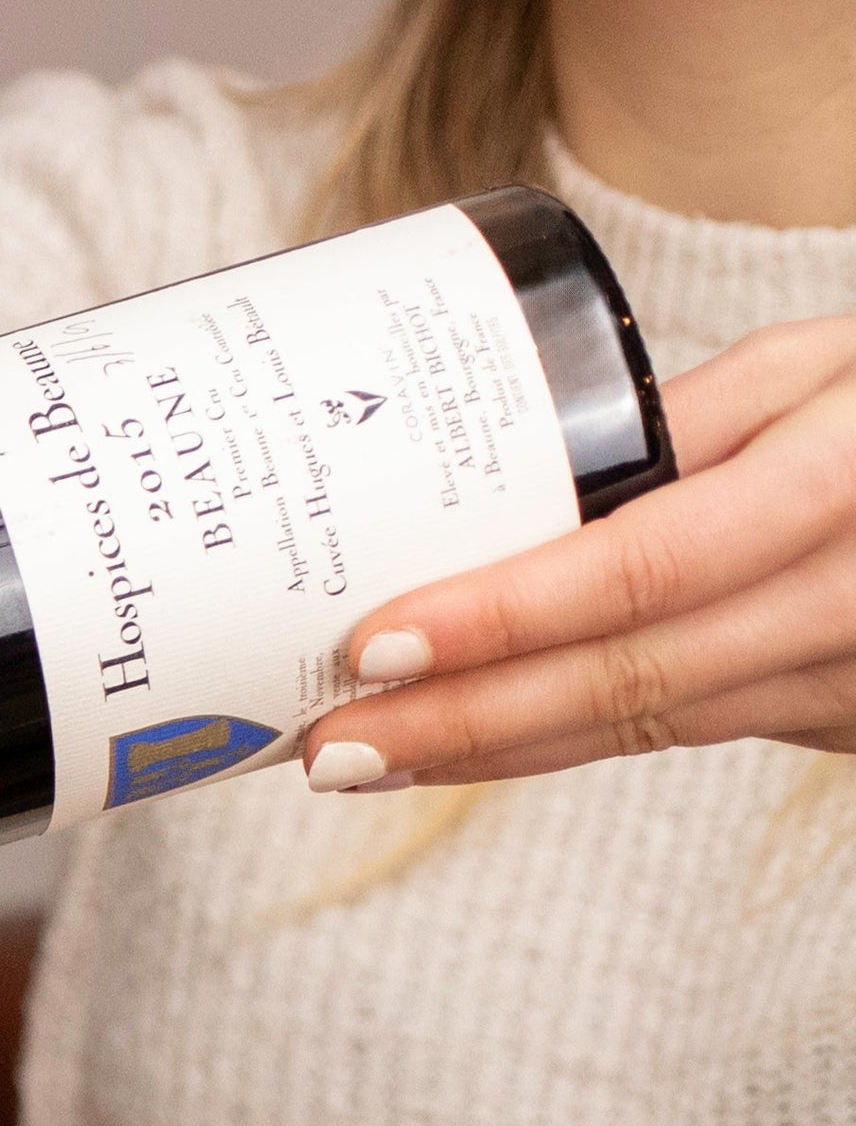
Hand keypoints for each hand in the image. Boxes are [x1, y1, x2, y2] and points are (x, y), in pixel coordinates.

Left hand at [300, 317, 855, 790]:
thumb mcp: (826, 367)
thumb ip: (690, 418)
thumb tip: (517, 466)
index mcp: (847, 482)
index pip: (649, 569)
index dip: (509, 619)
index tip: (376, 644)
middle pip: (638, 679)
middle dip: (467, 723)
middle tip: (323, 747)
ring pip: (657, 726)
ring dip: (499, 753)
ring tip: (361, 758)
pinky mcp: (852, 716)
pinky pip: (694, 732)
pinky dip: (574, 742)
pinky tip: (473, 745)